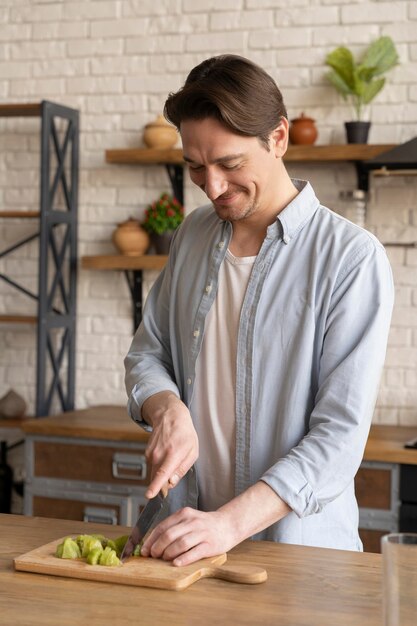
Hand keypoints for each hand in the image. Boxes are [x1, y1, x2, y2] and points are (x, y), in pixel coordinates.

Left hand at [141, 481, 290, 566]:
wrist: (228, 524)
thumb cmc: (204, 525)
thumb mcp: (188, 519)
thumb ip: (174, 527)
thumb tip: (153, 542)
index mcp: (184, 514)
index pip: (163, 526)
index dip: (151, 539)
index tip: (144, 550)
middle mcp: (192, 521)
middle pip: (169, 535)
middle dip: (157, 547)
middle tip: (153, 556)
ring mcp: (202, 533)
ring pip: (180, 543)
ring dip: (168, 553)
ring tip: (163, 559)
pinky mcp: (210, 544)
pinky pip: (194, 552)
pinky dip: (183, 559)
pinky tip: (176, 563)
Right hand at [142, 391, 198, 497]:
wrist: (170, 416)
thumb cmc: (184, 433)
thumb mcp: (193, 451)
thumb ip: (183, 469)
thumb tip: (172, 482)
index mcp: (174, 453)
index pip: (163, 473)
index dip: (156, 486)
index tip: (149, 495)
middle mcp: (160, 454)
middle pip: (158, 477)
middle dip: (164, 483)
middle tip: (173, 475)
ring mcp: (151, 453)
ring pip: (155, 472)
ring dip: (163, 471)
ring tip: (172, 456)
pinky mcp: (147, 453)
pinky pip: (153, 466)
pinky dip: (160, 464)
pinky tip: (166, 453)